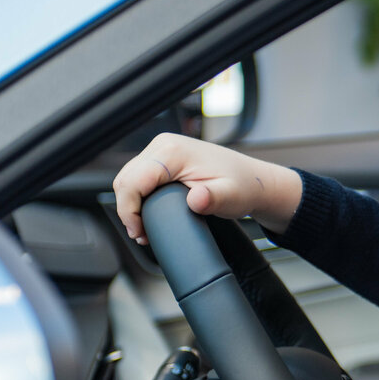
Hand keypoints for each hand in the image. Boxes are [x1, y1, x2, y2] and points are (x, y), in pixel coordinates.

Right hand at [112, 133, 301, 243]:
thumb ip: (213, 198)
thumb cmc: (243, 186)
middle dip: (128, 210)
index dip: (129, 210)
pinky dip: (138, 197)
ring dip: (131, 205)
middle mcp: (163, 145)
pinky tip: (147, 215)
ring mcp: (162, 149)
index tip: (140, 232)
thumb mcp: (231, 197)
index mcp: (173, 151)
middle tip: (142, 235)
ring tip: (144, 229)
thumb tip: (196, 200)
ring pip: (128, 179)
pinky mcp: (163, 158)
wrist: (252, 180)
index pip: (133, 181)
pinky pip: (139, 178)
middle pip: (126, 180)